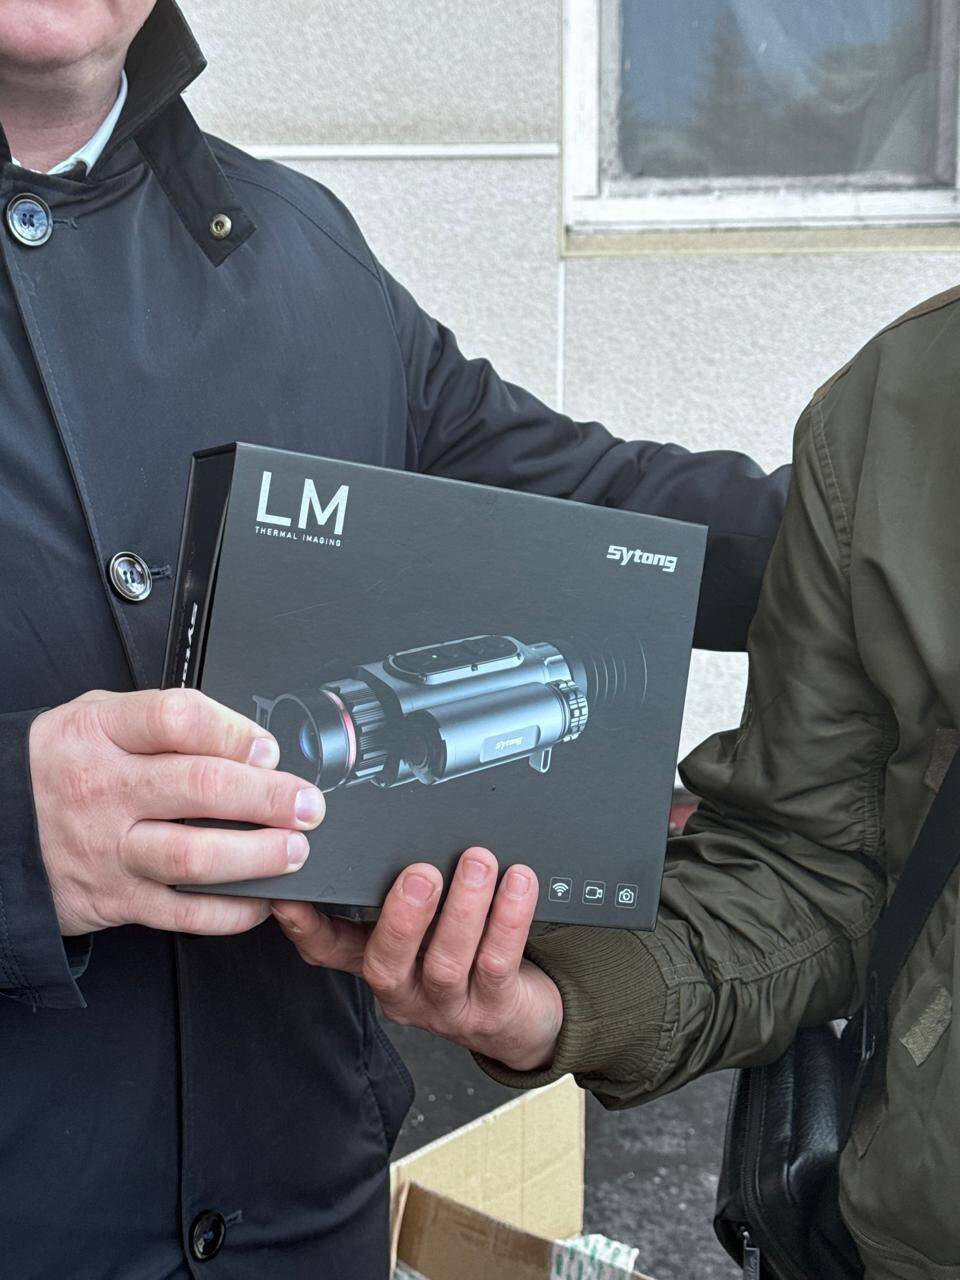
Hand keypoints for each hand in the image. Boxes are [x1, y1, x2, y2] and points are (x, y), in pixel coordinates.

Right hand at [29, 688, 325, 936]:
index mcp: (101, 732)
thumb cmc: (62, 767)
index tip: (270, 747)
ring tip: (295, 850)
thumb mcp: (96, 720)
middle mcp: (105, 788)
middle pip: (199, 787)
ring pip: (193, 855)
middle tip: (308, 804)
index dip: (233, 732)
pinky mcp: (114, 898)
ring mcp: (109, 848)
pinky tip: (260, 900)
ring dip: (256, 856)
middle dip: (268, 796)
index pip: (176, 720)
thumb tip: (248, 737)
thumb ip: (163, 722)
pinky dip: (228, 911)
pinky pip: (181, 913)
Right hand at [271, 847, 562, 1071]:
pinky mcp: (492, 1009)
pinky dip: (508, 919)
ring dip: (462, 908)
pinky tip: (518, 883)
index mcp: (378, 961)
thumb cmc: (468, 957)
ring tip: (477, 863)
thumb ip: (406, 890)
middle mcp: (404, 989)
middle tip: (419, 873)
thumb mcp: (426, 928)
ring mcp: (446, 1005)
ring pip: (446, 961)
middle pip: (386, 961)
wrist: (518, 1019)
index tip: (292, 894)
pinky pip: (497, 963)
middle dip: (402, 915)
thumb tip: (402, 827)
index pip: (328, 949)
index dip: (305, 925)